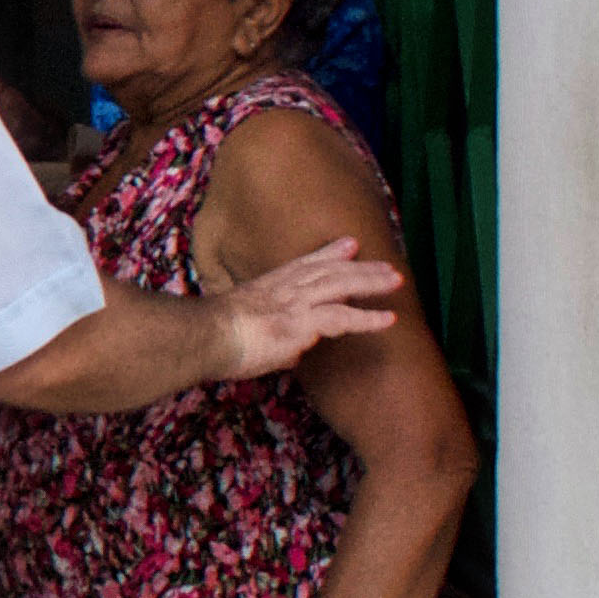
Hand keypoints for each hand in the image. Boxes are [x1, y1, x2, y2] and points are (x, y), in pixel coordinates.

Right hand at [206, 236, 401, 382]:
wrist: (202, 338)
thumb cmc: (213, 338)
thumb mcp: (244, 329)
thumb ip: (276, 337)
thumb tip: (294, 353)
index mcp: (268, 286)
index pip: (304, 264)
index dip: (329, 253)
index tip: (349, 244)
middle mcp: (285, 289)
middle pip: (330, 270)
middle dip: (360, 266)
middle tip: (388, 265)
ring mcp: (295, 303)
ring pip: (341, 285)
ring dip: (371, 282)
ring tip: (396, 281)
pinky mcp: (302, 323)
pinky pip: (342, 318)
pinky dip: (367, 318)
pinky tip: (389, 319)